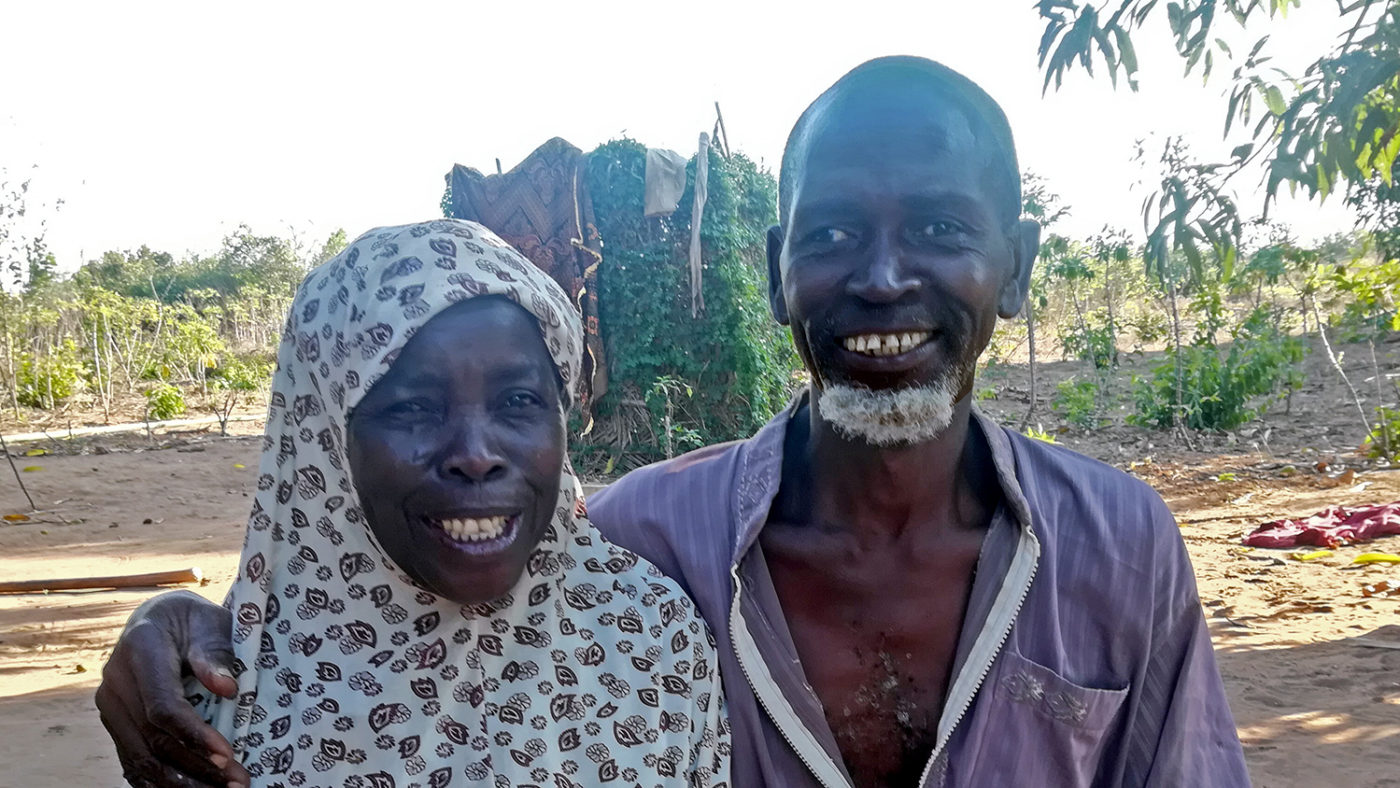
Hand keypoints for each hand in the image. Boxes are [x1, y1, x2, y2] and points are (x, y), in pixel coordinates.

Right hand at [95, 590, 250, 787]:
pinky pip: (133, 759)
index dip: (194, 735)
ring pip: (141, 757)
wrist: (158, 618)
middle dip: (196, 767)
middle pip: (152, 739)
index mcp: (140, 649)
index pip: (163, 706)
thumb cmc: (193, 619)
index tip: (228, 755)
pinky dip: (159, 781)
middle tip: (236, 784)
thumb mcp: (211, 623)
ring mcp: (110, 705)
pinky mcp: (114, 721)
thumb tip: (226, 688)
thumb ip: (216, 652)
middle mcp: (115, 681)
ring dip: (181, 782)